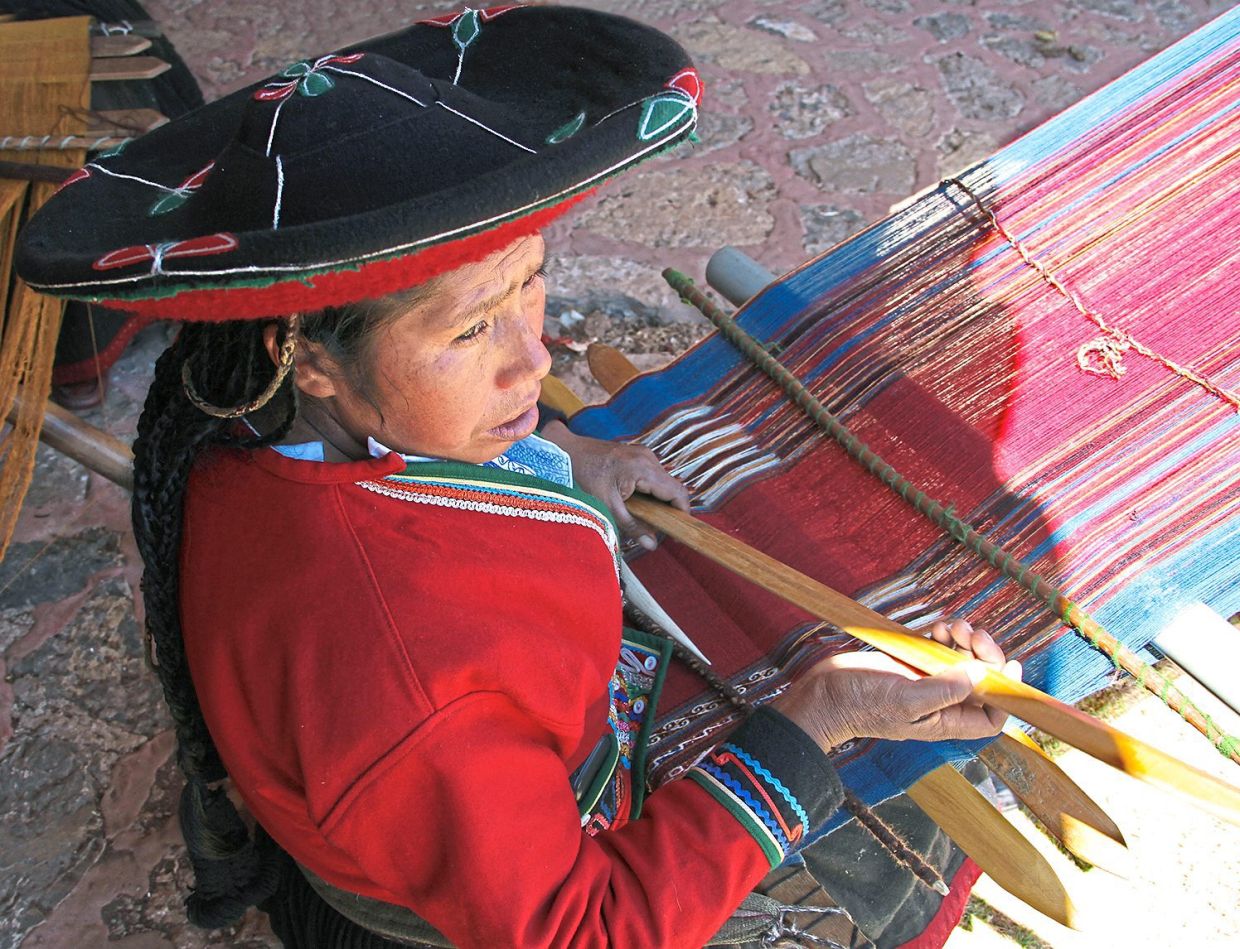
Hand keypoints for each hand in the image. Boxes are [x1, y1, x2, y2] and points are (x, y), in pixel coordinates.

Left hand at [540, 421, 689, 546]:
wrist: (565, 451)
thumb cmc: (582, 475)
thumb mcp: (606, 505)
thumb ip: (632, 526)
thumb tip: (652, 544)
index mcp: (644, 469)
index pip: (678, 492)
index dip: (682, 514)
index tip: (677, 531)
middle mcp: (649, 458)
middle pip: (673, 488)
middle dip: (668, 510)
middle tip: (656, 528)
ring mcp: (644, 455)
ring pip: (663, 483)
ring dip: (657, 502)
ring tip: (642, 516)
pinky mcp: (637, 456)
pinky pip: (652, 477)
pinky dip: (648, 492)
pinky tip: (634, 502)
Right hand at [774, 619, 1021, 752]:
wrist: (823, 694)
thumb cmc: (859, 706)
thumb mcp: (904, 702)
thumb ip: (943, 692)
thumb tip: (979, 676)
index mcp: (944, 721)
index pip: (991, 717)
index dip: (1007, 694)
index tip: (1011, 666)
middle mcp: (940, 702)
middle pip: (981, 681)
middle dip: (985, 656)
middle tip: (975, 635)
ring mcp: (926, 681)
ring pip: (962, 660)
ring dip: (964, 640)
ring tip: (953, 627)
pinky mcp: (911, 662)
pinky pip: (940, 647)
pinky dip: (944, 634)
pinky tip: (938, 627)